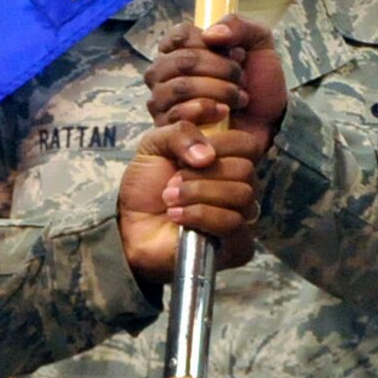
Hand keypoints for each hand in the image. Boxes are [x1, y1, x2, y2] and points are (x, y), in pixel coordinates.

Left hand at [117, 122, 266, 284]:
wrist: (130, 227)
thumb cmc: (147, 187)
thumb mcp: (155, 145)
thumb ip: (180, 133)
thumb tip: (208, 155)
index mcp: (227, 159)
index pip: (247, 144)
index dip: (219, 144)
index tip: (185, 156)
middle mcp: (240, 186)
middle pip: (244, 169)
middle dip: (201, 174)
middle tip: (172, 182)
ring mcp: (241, 216)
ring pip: (241, 195)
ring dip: (198, 194)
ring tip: (170, 199)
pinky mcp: (237, 244)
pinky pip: (233, 223)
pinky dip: (200, 215)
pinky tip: (176, 216)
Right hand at [145, 15, 288, 139]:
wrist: (269, 120)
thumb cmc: (257, 80)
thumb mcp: (258, 42)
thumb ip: (238, 25)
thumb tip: (211, 34)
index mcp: (180, 48)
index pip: (180, 36)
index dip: (212, 44)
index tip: (238, 53)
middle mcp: (163, 72)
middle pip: (181, 61)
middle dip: (221, 69)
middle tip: (242, 78)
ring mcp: (162, 100)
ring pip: (180, 88)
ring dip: (218, 90)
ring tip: (239, 97)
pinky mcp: (167, 128)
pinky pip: (178, 114)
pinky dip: (207, 110)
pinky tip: (225, 112)